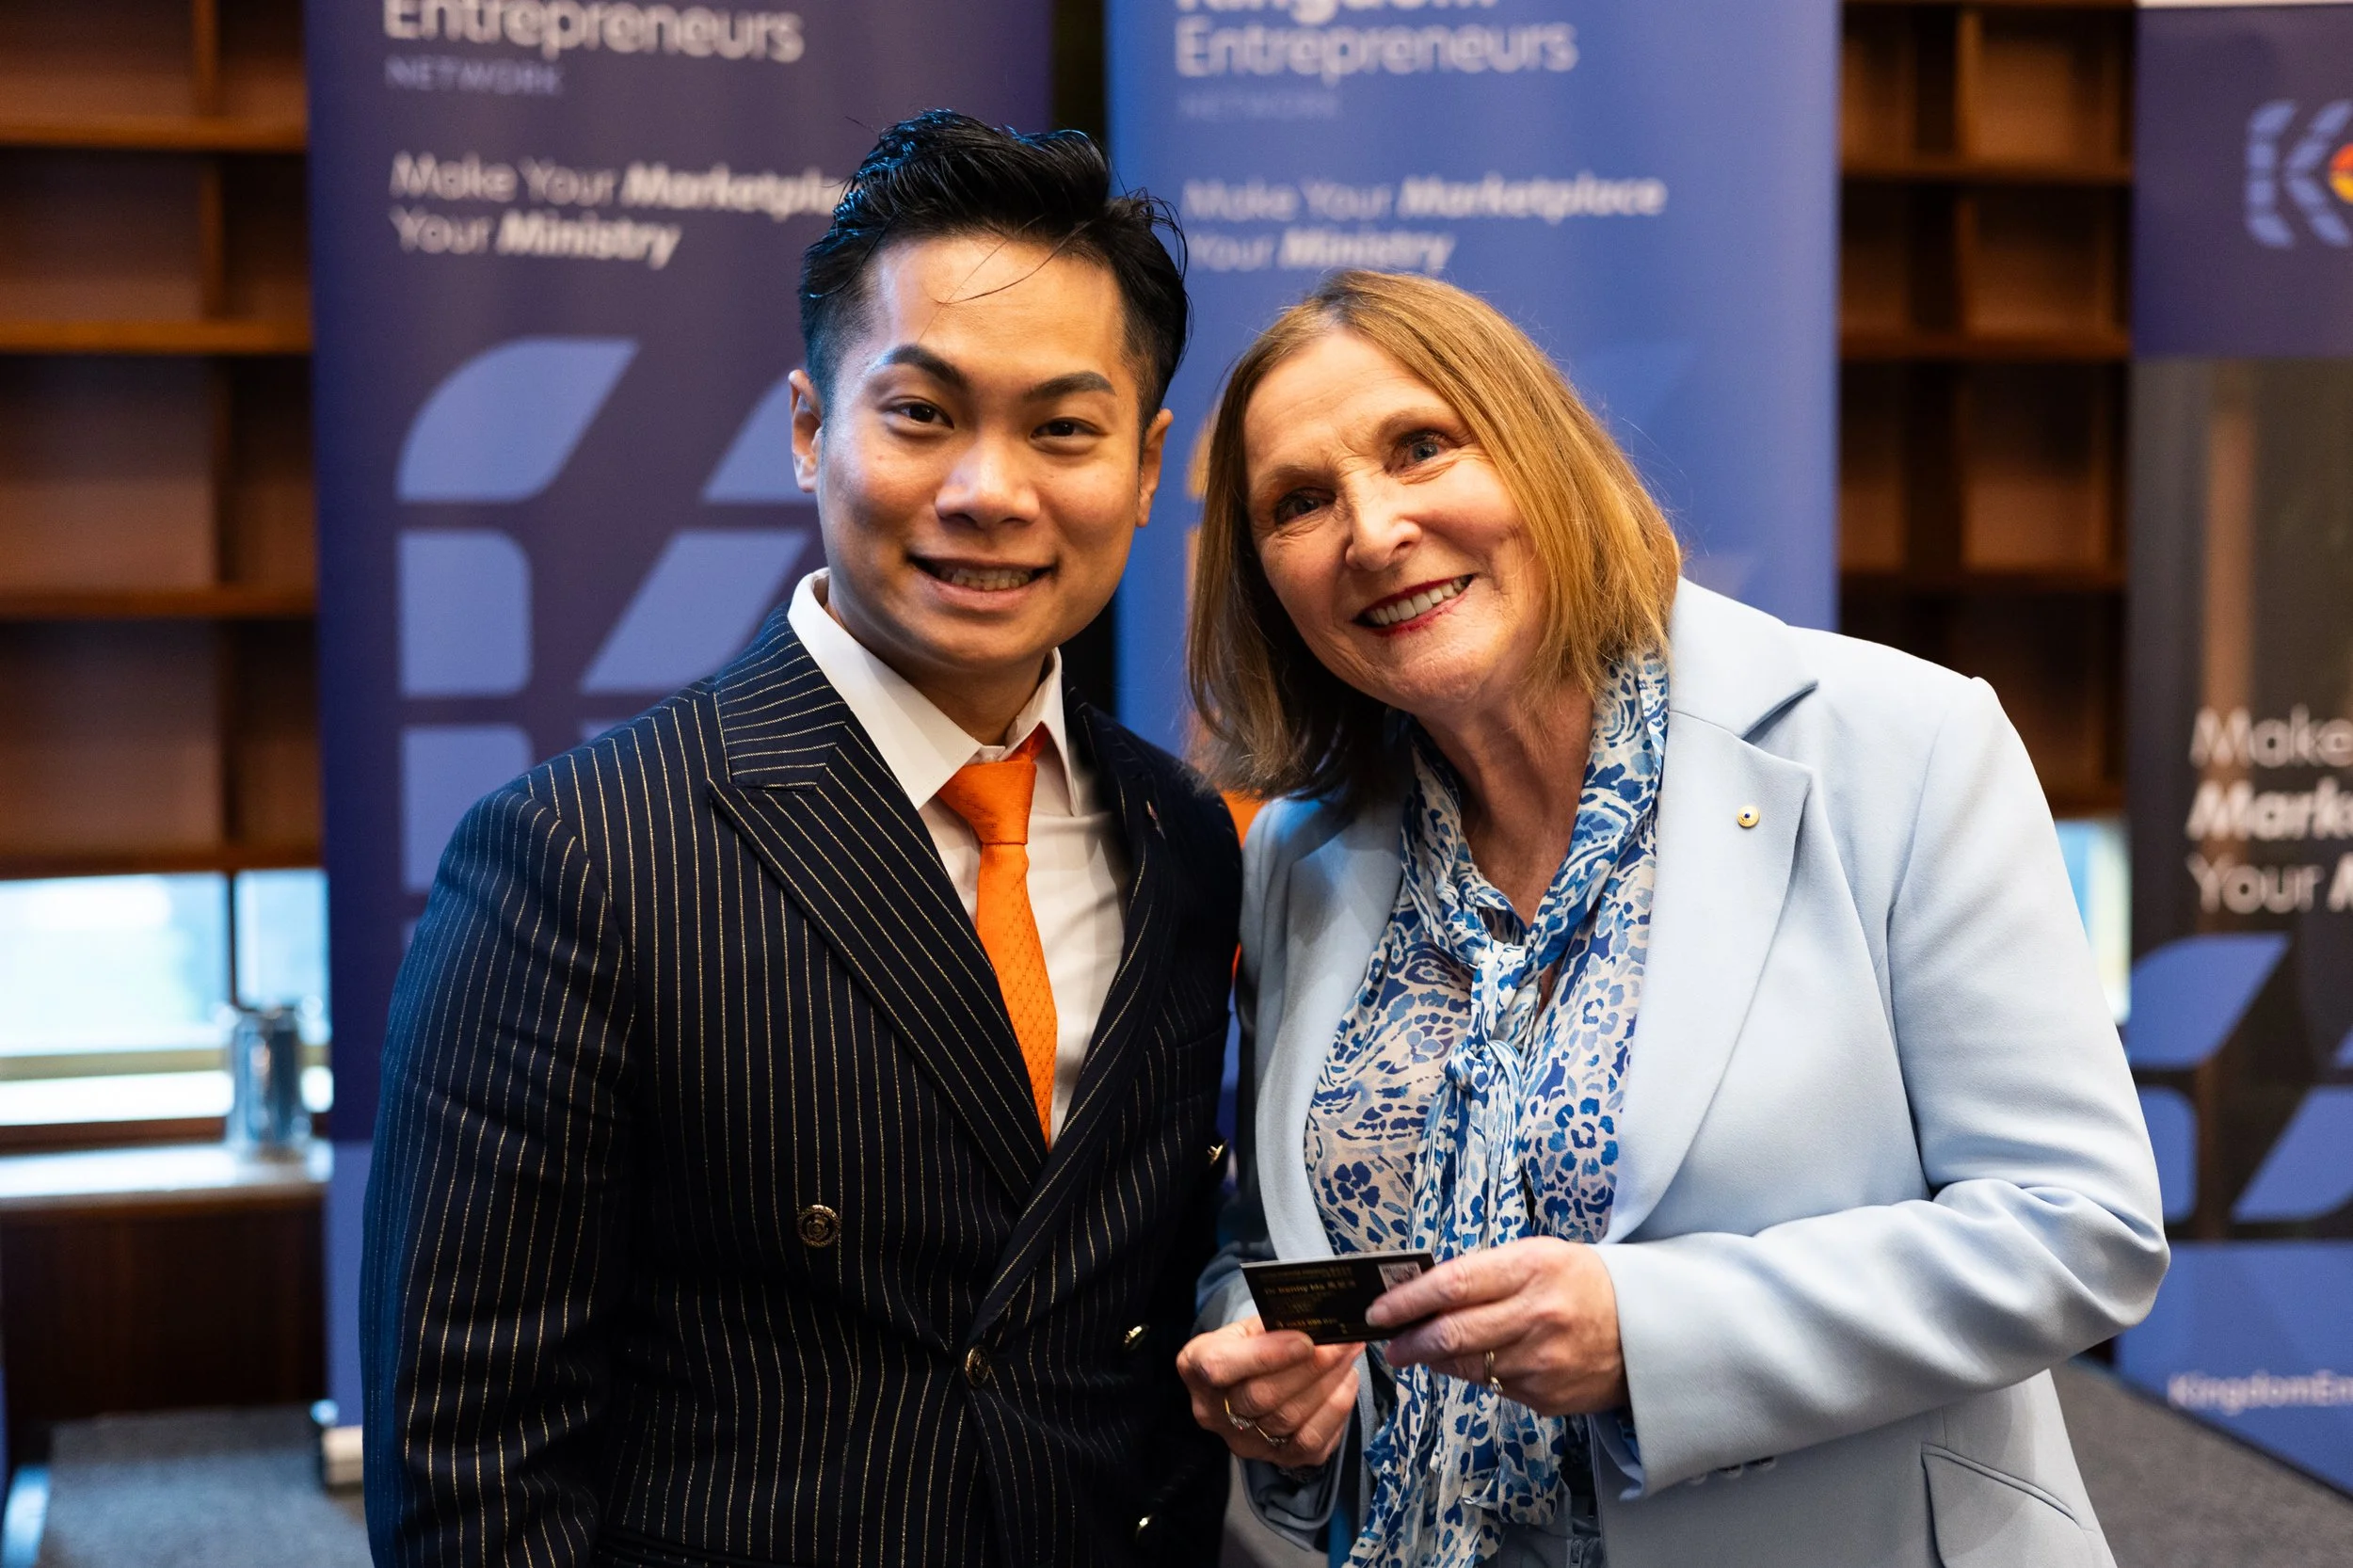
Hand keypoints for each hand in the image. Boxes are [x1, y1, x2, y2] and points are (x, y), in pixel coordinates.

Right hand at [1176, 1315, 1360, 1466]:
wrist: (1245, 1383)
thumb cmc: (1246, 1346)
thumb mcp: (1246, 1326)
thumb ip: (1273, 1325)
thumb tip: (1318, 1322)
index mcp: (1194, 1366)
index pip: (1221, 1367)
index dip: (1265, 1356)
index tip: (1306, 1340)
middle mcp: (1212, 1412)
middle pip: (1262, 1397)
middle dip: (1311, 1367)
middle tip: (1343, 1343)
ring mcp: (1244, 1442)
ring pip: (1290, 1421)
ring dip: (1329, 1385)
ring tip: (1349, 1356)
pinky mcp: (1277, 1459)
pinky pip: (1311, 1443)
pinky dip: (1336, 1411)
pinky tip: (1346, 1382)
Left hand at [1368, 1238, 1627, 1416]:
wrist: (1646, 1329)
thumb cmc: (1582, 1283)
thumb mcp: (1537, 1256)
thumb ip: (1483, 1271)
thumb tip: (1422, 1291)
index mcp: (1531, 1268)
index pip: (1453, 1285)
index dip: (1407, 1300)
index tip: (1378, 1309)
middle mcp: (1536, 1316)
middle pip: (1451, 1334)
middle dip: (1408, 1341)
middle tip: (1388, 1343)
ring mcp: (1542, 1362)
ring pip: (1466, 1367)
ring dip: (1436, 1360)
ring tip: (1424, 1350)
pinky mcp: (1546, 1397)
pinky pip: (1492, 1386)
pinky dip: (1474, 1374)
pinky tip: (1475, 1361)